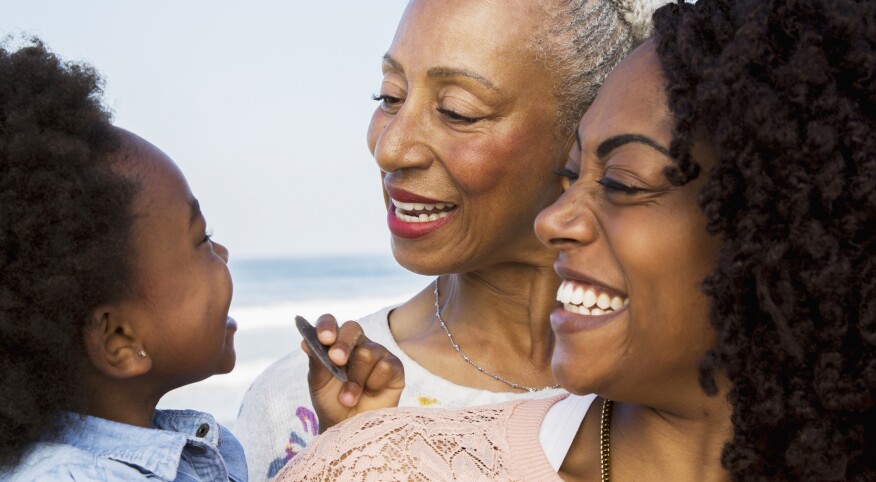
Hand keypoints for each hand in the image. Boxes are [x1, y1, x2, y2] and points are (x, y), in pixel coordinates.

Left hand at [303, 313, 404, 432]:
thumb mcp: (319, 384)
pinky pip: (385, 367)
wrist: (349, 428)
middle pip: (353, 329)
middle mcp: (358, 344)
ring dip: (355, 381)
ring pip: (368, 353)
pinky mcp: (394, 367)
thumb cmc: (332, 403)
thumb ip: (316, 363)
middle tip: (336, 360)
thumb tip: (306, 342)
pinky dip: (374, 384)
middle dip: (343, 344)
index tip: (323, 338)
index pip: (330, 323)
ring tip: (348, 399)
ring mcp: (377, 353)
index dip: (327, 326)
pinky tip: (371, 394)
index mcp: (335, 343)